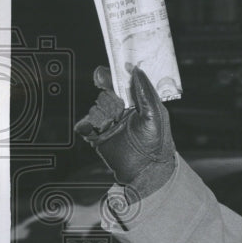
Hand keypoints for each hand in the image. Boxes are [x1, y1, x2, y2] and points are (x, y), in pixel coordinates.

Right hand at [74, 66, 175, 198]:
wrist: (146, 172)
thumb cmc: (156, 143)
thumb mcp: (155, 115)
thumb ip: (145, 92)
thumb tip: (136, 70)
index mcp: (137, 103)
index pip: (120, 83)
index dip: (111, 77)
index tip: (102, 74)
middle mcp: (122, 111)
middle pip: (105, 94)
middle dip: (106, 98)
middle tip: (114, 108)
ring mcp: (109, 123)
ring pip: (95, 109)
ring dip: (100, 115)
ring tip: (111, 125)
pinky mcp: (97, 136)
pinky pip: (85, 125)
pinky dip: (87, 126)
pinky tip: (96, 131)